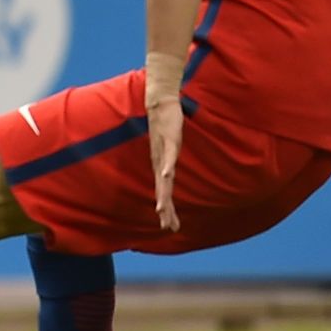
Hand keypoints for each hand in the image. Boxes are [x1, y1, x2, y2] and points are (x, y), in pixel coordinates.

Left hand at [146, 96, 182, 231]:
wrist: (159, 103)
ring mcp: (164, 152)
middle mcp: (160, 162)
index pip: (164, 193)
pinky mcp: (170, 140)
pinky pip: (169, 156)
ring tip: (161, 210)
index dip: (166, 210)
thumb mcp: (169, 148)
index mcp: (160, 166)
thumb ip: (170, 160)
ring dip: (163, 194)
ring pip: (164, 178)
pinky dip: (168, 166)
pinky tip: (168, 176)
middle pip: (163, 191)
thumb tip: (171, 171)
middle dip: (165, 210)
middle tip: (166, 227)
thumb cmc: (165, 126)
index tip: (169, 226)